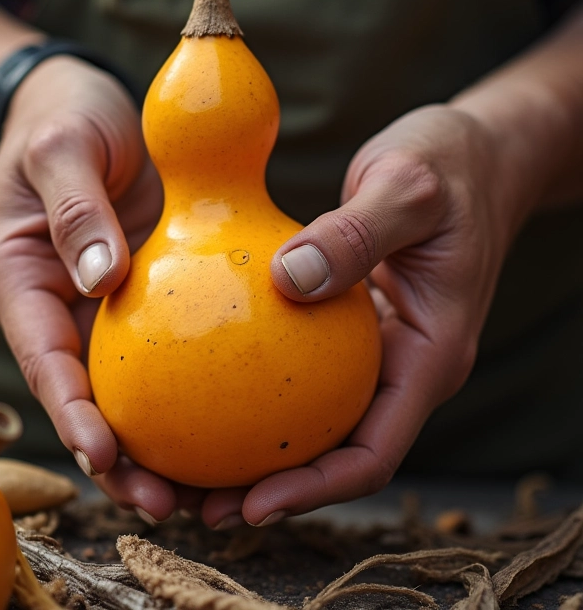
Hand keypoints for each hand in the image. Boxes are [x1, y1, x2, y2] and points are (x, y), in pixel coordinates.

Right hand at [0, 55, 187, 518]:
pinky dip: (191, 386)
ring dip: (160, 437)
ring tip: (206, 487)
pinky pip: (166, 346)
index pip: (41, 359)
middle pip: (84, 394)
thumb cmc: (63, 120)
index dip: (69, 413)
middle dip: (116, 456)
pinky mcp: (142, 292)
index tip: (104, 454)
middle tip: (165, 501)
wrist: (83, 103)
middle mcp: (59, 305)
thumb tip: (104, 282)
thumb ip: (77, 210)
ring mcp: (101, 304)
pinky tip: (233, 415)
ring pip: (127, 384)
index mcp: (19, 280)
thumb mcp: (62, 149)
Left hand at [198, 103, 523, 527]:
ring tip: (185, 460)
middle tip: (197, 501)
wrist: (474, 154)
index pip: (374, 452)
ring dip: (255, 444)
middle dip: (269, 485)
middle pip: (332, 451)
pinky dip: (258, 384)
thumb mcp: (409, 188)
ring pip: (312, 415)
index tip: (252, 504)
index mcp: (428, 354)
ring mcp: (374, 347)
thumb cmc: (451, 167)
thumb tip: (290, 278)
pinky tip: (204, 378)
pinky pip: (301, 366)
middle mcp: (400, 364)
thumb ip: (358, 232)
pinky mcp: (349, 322)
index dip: (316, 490)